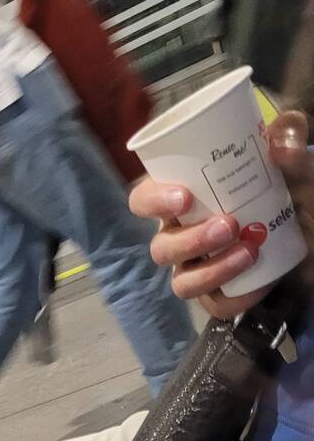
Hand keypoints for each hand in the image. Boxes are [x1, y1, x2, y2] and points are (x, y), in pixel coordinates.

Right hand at [129, 111, 313, 319]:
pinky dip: (237, 297)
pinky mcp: (219, 295)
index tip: (184, 198)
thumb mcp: (294, 158)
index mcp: (183, 199)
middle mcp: (182, 235)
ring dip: (210, 271)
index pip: (144, 200)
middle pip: (161, 248)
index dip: (152, 201)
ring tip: (248, 253)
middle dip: (190, 241)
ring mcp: (198, 268)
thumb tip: (278, 141)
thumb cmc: (291, 190)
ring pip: (182, 282)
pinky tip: (261, 281)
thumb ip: (290, 135)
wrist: (312, 228)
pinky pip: (216, 305)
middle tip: (229, 226)